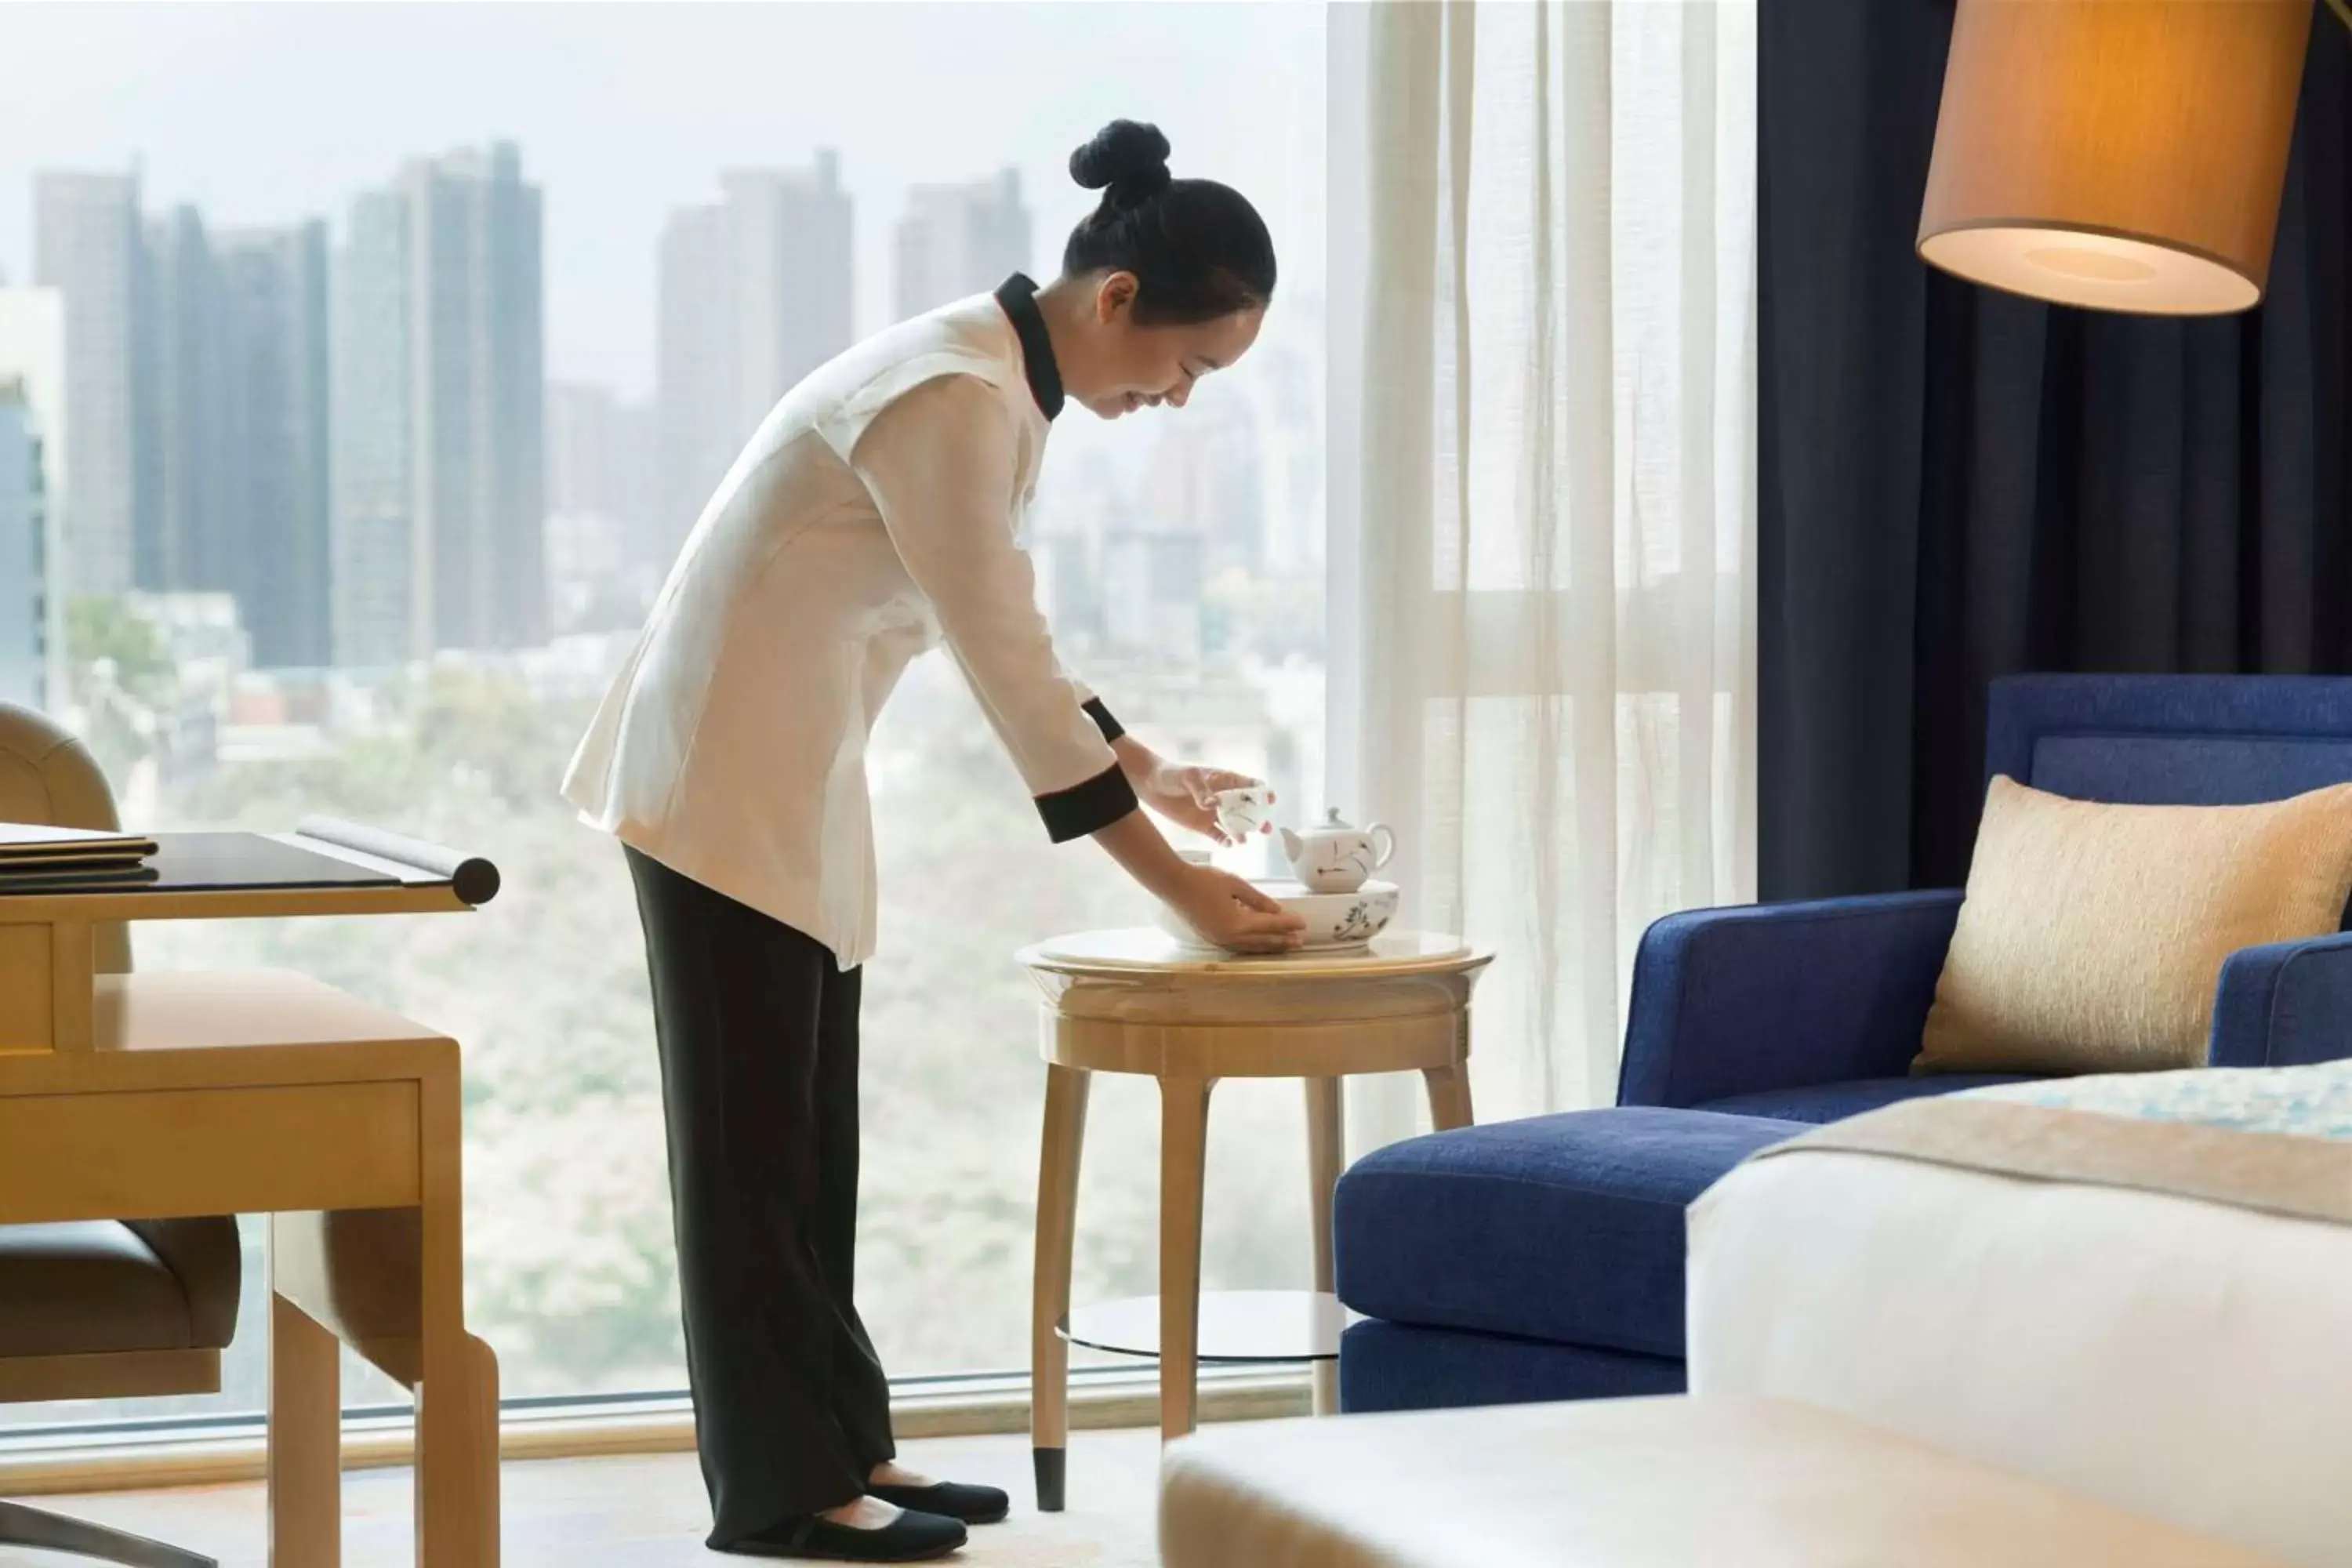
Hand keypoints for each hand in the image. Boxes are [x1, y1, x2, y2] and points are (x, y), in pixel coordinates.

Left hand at [1130, 754, 1273, 846]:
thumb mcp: (1188, 777)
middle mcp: (1222, 798)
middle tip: (1266, 828)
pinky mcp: (1203, 826)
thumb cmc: (1171, 774)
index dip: (1261, 791)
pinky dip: (1226, 840)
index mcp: (1223, 781)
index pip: (1247, 785)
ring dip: (1244, 832)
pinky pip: (1219, 835)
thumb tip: (1214, 804)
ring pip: (1235, 824)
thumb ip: (1201, 790)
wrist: (1149, 785)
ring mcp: (1214, 813)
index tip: (1270, 799)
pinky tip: (1229, 844)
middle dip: (1259, 818)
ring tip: (1245, 839)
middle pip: (1247, 809)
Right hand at [1166, 863, 1306, 952]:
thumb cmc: (1204, 879)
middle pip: (1262, 941)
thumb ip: (1257, 899)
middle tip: (1300, 941)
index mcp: (1237, 922)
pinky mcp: (1212, 938)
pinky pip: (1238, 946)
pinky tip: (1260, 943)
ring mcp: (1220, 940)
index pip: (1269, 924)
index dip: (1287, 924)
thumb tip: (1276, 910)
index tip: (1303, 923)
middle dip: (1282, 940)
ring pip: (1251, 947)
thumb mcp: (1235, 884)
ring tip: (1285, 946)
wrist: (1173, 885)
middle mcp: (1230, 937)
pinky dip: (1253, 946)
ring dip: (1270, 946)